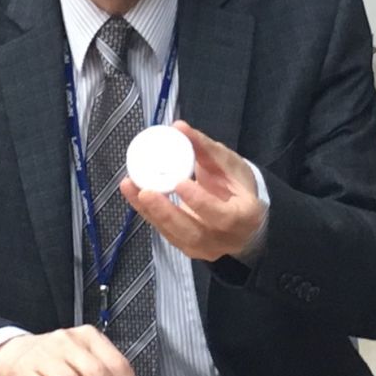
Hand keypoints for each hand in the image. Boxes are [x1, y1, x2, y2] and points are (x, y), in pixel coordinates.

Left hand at [120, 120, 266, 261]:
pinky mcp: (186, 247)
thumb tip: (179, 127)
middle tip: (145, 192)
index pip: (223, 216)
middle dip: (166, 213)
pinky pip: (164, 231)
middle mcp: (225, 240)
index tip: (180, 182)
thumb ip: (205, 147)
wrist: (242, 217)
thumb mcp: (230, 164)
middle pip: (193, 233)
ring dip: (149, 212)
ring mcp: (205, 248)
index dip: (200, 202)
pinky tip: (132, 193)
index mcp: (244, 218)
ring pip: (174, 236)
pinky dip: (147, 212)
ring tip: (130, 187)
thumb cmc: (238, 187)